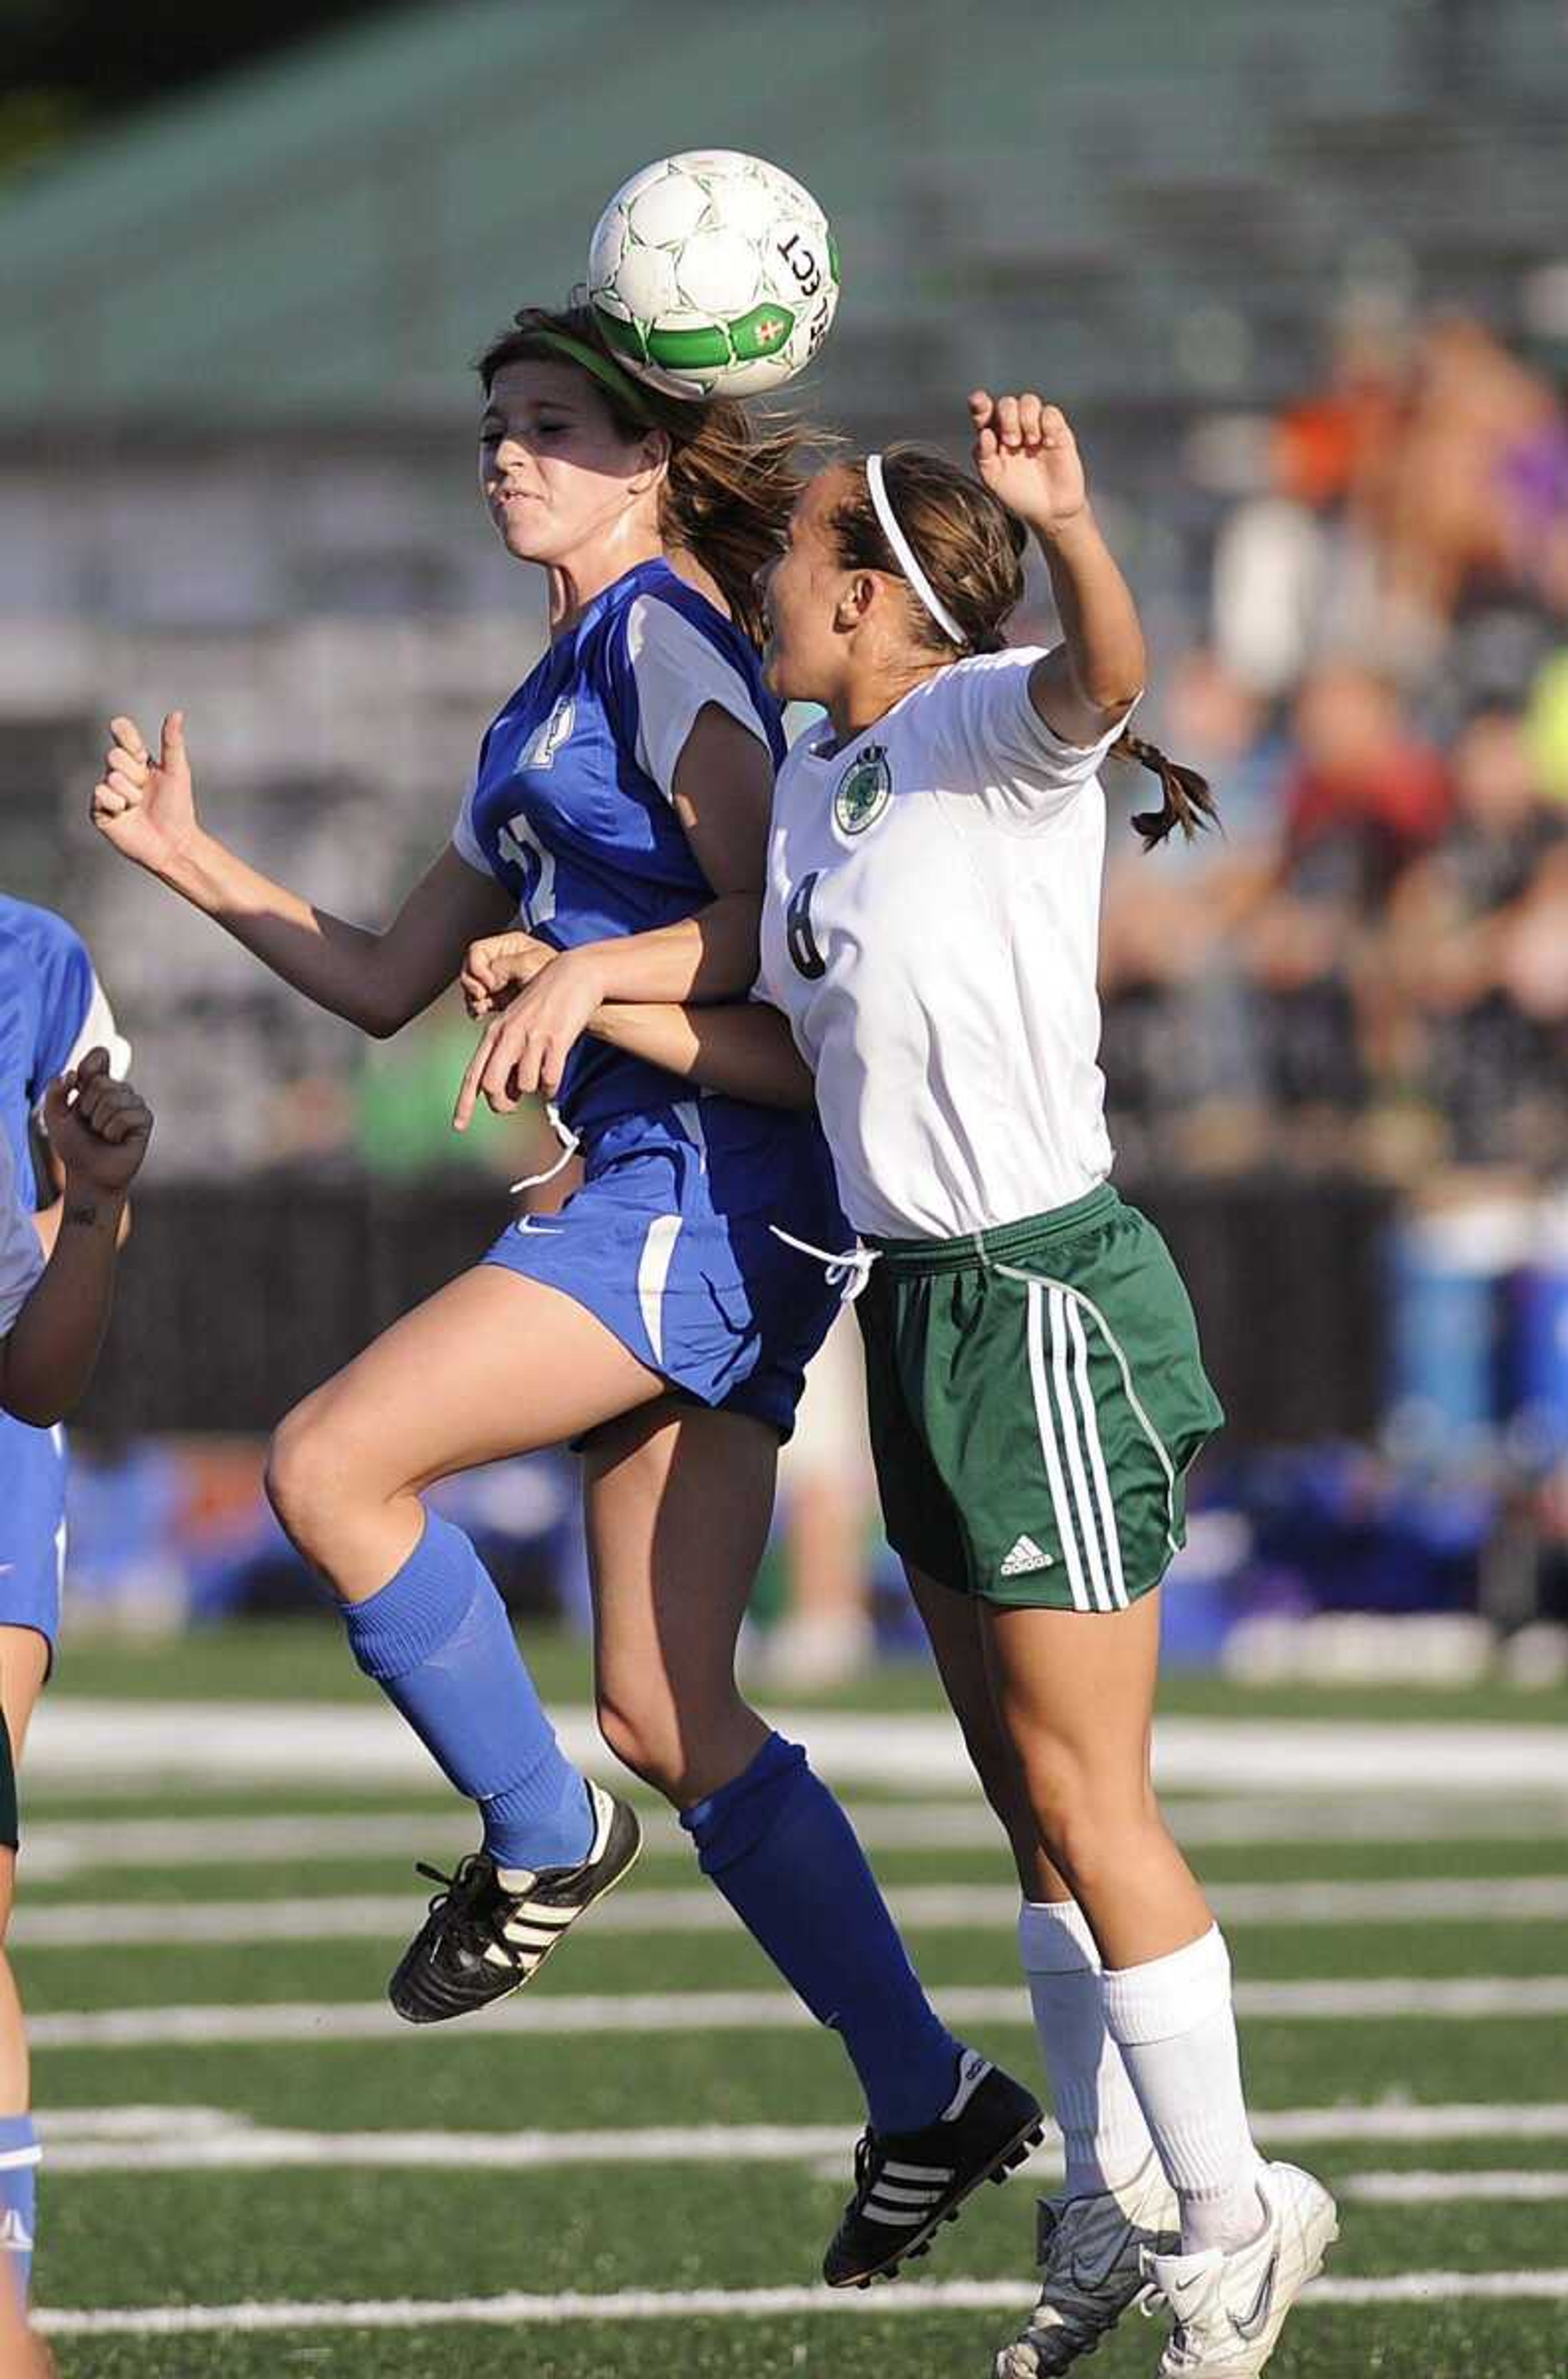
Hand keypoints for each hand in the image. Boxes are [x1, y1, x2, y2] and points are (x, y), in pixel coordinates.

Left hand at [42, 1049, 152, 1196]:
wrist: (88, 1174)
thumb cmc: (73, 1146)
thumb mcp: (54, 1117)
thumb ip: (54, 1092)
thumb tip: (72, 1074)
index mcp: (98, 1084)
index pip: (100, 1056)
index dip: (89, 1066)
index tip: (78, 1086)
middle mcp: (119, 1090)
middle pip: (102, 1082)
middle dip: (88, 1107)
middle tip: (90, 1125)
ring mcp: (134, 1104)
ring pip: (114, 1098)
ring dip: (100, 1122)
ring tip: (102, 1134)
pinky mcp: (145, 1120)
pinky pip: (127, 1116)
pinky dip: (113, 1131)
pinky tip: (116, 1140)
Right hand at [92, 711, 200, 876]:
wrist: (174, 843)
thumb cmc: (178, 809)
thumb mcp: (177, 771)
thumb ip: (172, 742)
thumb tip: (176, 713)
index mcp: (138, 761)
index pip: (123, 736)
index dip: (125, 734)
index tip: (131, 740)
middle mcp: (121, 774)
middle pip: (114, 755)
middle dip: (134, 773)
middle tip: (145, 789)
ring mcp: (109, 792)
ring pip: (110, 777)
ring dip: (130, 793)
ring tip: (139, 806)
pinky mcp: (100, 811)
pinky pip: (99, 794)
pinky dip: (116, 803)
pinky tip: (126, 813)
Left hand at [453, 948, 605, 1126]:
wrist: (574, 976)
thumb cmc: (544, 1004)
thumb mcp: (517, 1025)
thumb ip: (506, 1057)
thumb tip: (506, 1093)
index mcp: (495, 1033)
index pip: (473, 1074)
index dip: (464, 1104)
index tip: (459, 1127)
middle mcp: (509, 1035)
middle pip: (492, 1085)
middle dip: (502, 1103)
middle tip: (513, 1105)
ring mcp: (532, 1038)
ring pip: (524, 1085)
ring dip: (533, 1089)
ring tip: (541, 1073)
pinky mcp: (557, 1040)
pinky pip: (549, 1080)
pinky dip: (551, 1087)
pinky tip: (554, 1077)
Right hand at [460, 928, 557, 1017]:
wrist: (572, 998)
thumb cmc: (558, 975)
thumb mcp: (530, 964)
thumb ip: (505, 966)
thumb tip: (488, 977)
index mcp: (508, 945)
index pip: (477, 950)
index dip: (478, 967)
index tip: (489, 983)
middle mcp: (500, 960)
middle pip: (470, 968)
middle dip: (472, 984)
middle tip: (483, 996)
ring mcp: (499, 979)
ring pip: (472, 986)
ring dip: (473, 998)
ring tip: (483, 1007)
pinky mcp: (500, 997)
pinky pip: (478, 1001)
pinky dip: (477, 1007)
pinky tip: (483, 1012)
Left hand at [969, 391, 1087, 533]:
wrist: (1049, 510)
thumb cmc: (1018, 495)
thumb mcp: (994, 480)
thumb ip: (984, 456)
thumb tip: (985, 432)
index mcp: (994, 436)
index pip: (984, 413)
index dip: (980, 403)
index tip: (977, 402)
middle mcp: (1014, 427)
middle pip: (1007, 403)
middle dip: (1008, 418)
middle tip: (1012, 442)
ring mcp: (1036, 427)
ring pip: (1028, 401)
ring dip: (1027, 419)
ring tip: (1031, 443)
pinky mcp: (1057, 430)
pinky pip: (1050, 412)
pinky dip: (1047, 424)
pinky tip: (1048, 443)